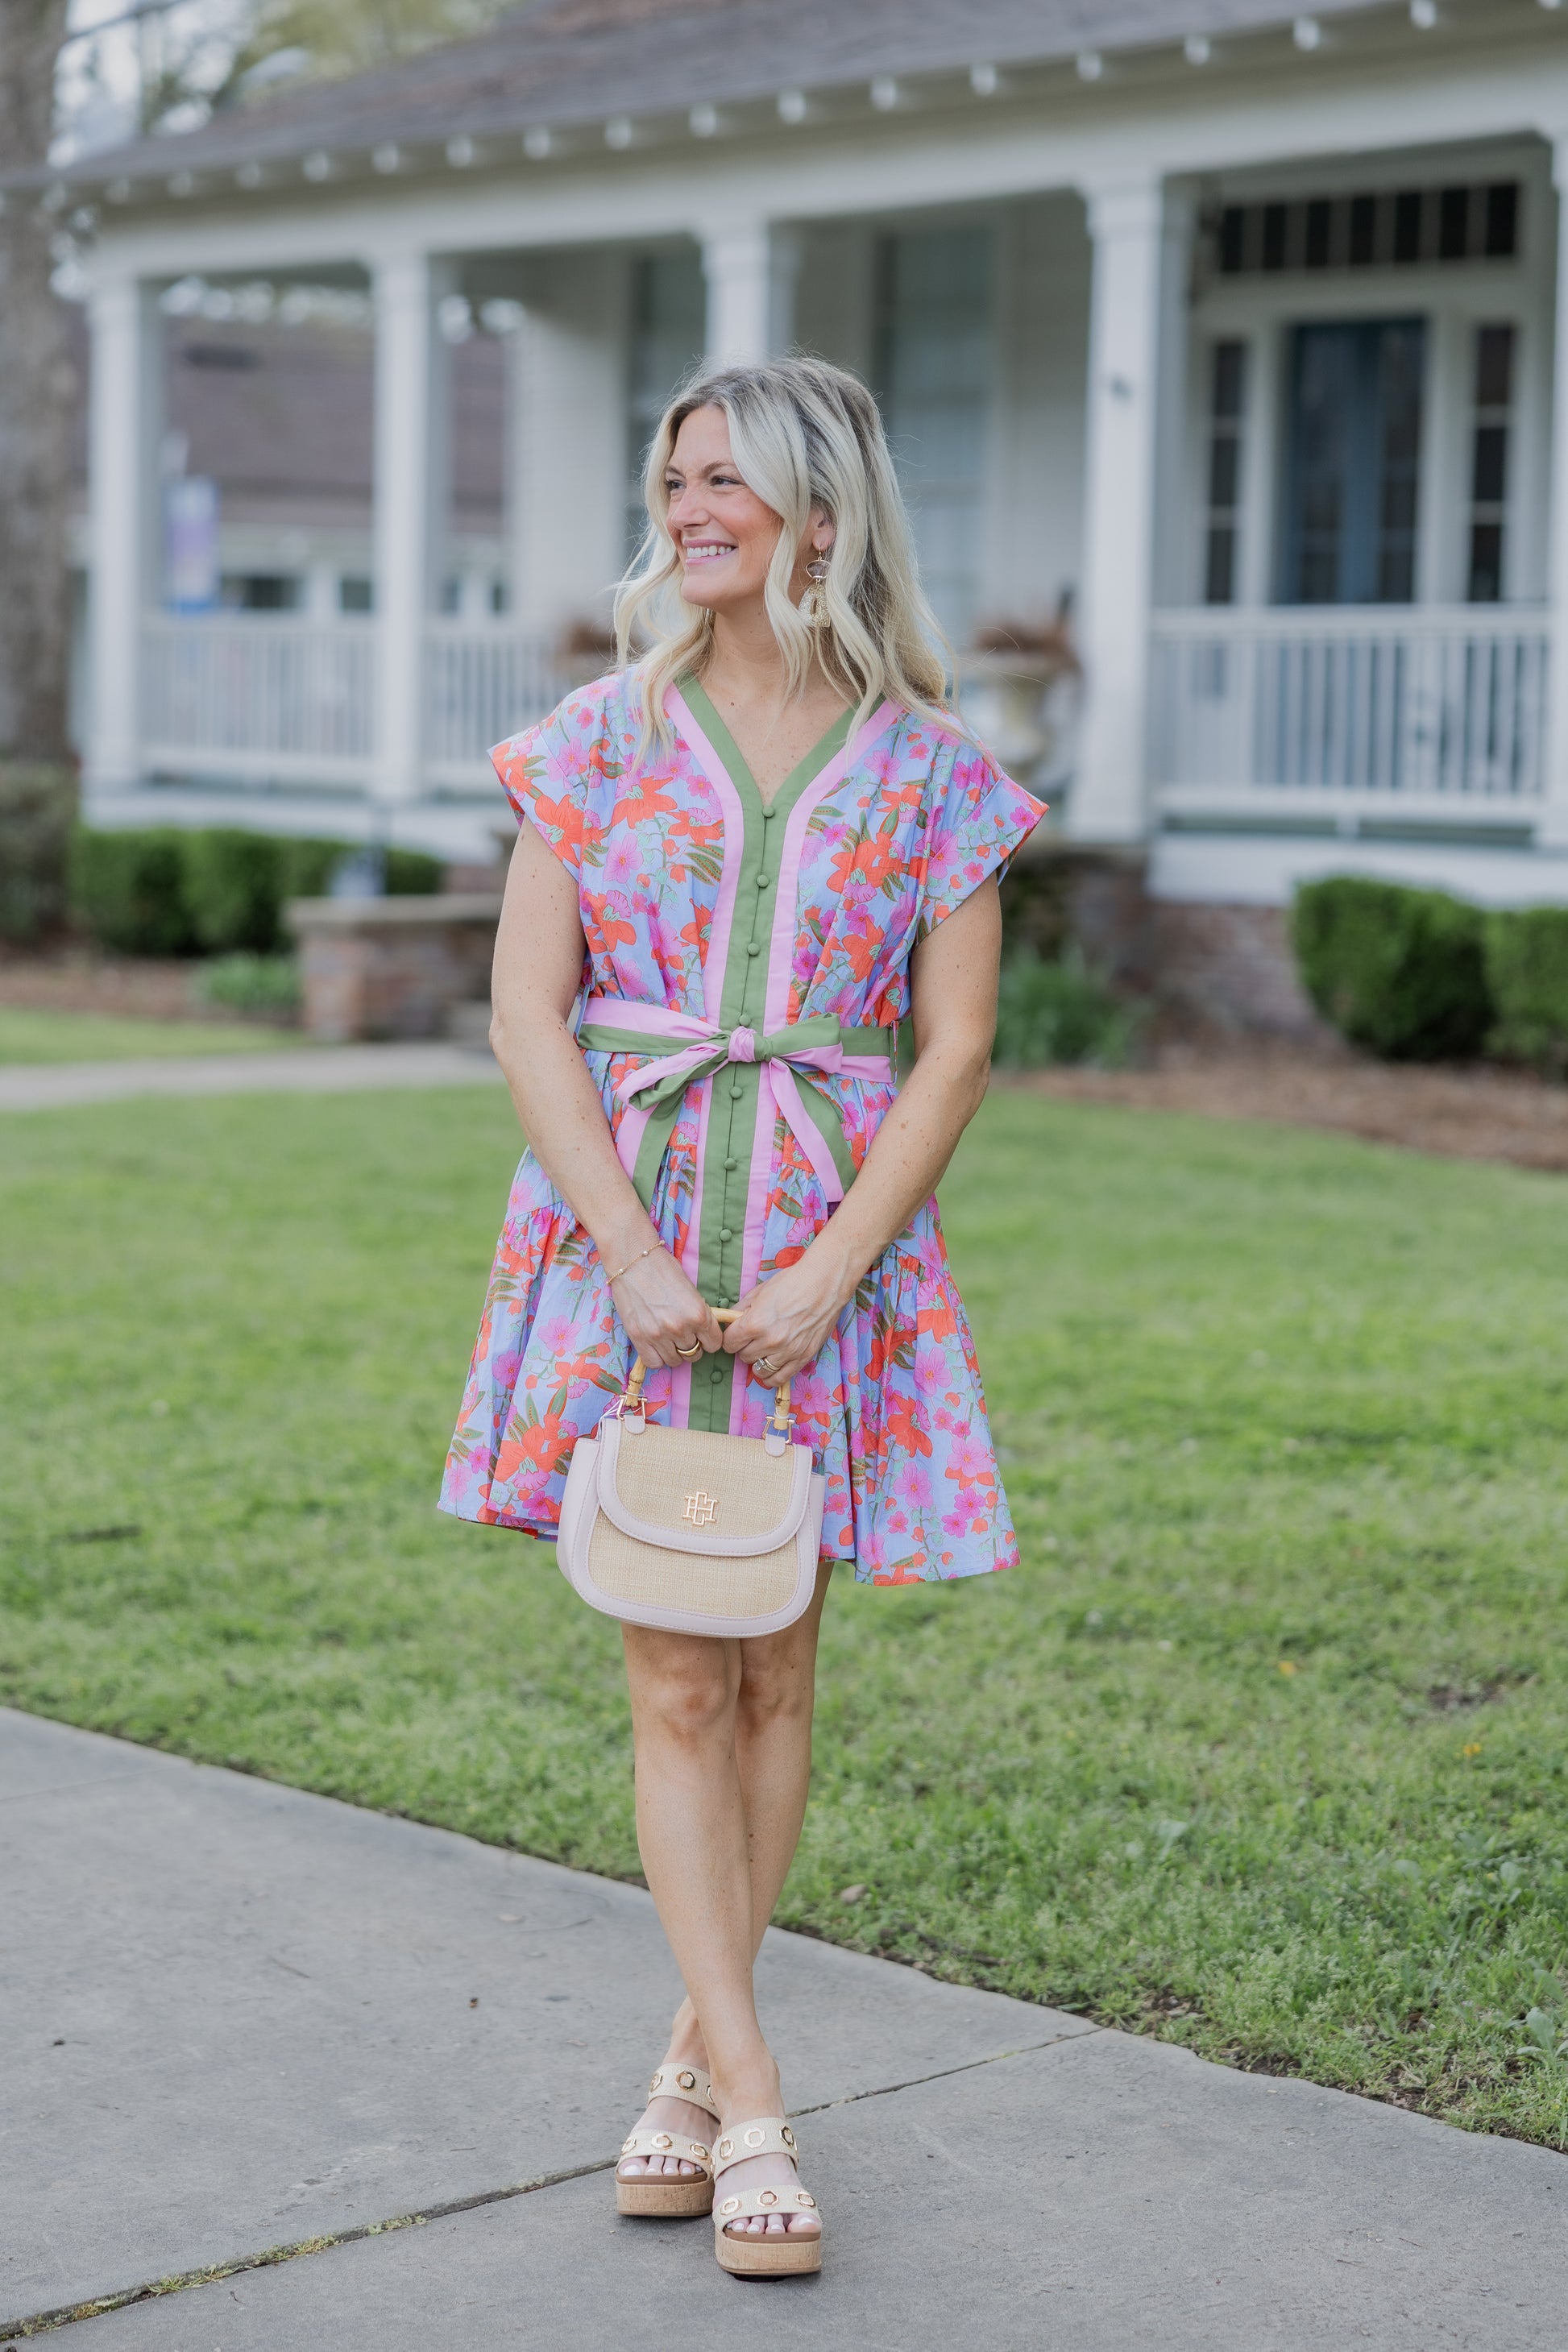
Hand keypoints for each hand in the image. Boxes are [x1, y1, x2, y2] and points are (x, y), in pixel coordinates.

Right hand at [610, 1246, 722, 1369]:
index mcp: (699, 1313)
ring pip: (675, 1361)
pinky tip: (655, 1345)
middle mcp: (681, 1327)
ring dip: (674, 1352)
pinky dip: (657, 1357)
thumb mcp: (692, 1290)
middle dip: (691, 1345)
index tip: (703, 1335)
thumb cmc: (663, 1269)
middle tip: (683, 1334)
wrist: (633, 1260)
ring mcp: (659, 1335)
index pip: (714, 1344)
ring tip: (668, 1338)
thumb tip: (705, 1331)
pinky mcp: (639, 1338)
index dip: (709, 1340)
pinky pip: (654, 1363)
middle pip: (694, 1354)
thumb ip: (699, 1313)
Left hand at [721, 1249, 851, 1388]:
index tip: (735, 1335)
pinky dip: (772, 1376)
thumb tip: (731, 1320)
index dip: (731, 1338)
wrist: (824, 1283)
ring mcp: (788, 1351)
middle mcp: (770, 1341)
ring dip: (758, 1361)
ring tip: (763, 1351)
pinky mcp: (803, 1357)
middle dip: (745, 1347)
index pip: (730, 1343)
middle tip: (752, 1339)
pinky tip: (771, 1367)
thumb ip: (742, 1308)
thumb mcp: (760, 1292)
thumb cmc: (792, 1282)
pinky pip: (780, 1378)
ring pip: (759, 1370)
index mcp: (755, 1323)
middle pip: (744, 1356)